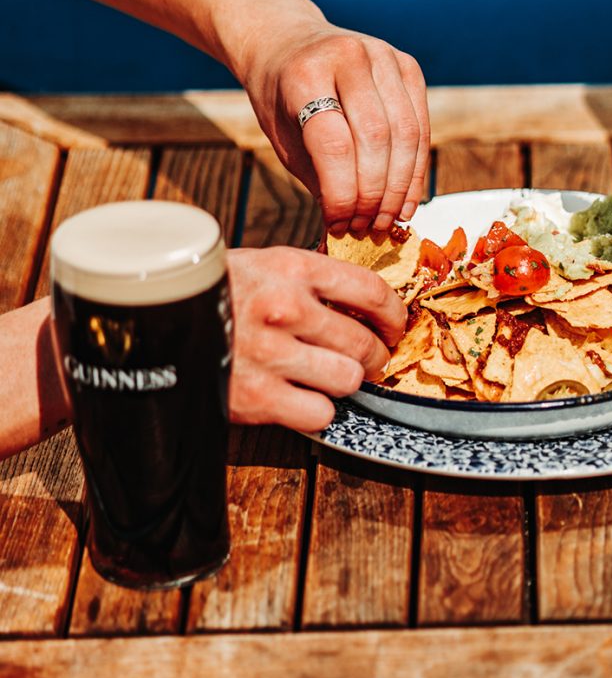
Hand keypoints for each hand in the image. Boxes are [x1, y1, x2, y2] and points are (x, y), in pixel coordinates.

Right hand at [226, 247, 405, 431]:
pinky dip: (318, 411)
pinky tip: (303, 397)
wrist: (149, 325)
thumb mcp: (261, 264)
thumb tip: (361, 295)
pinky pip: (320, 414)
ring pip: (348, 379)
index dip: (394, 314)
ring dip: (344, 382)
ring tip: (331, 377)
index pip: (370, 290)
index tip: (395, 326)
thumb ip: (309, 277)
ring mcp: (271, 354)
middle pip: (364, 342)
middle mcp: (286, 309)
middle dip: (375, 356)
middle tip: (370, 360)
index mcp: (292, 268)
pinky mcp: (256, 397)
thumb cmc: (215, 293)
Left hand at [242, 19, 430, 235]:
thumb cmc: (282, 97)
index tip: (340, 225)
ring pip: (406, 134)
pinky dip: (416, 168)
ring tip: (387, 220)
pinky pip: (421, 125)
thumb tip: (351, 225)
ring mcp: (384, 56)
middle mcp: (349, 56)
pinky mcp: (408, 66)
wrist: (288, 40)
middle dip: (375, 193)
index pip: (333, 143)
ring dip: (400, 187)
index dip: (342, 193)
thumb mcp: (283, 137)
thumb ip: (318, 176)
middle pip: (375, 139)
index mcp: (305, 73)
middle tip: (367, 228)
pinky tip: (406, 198)